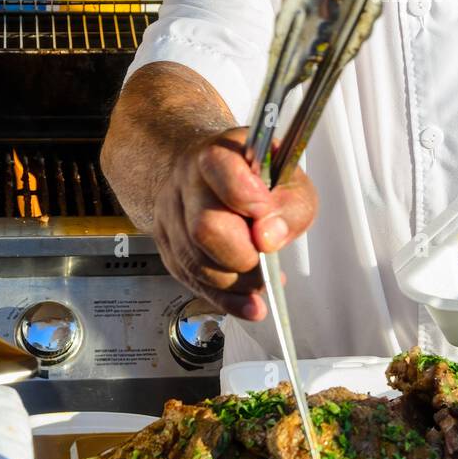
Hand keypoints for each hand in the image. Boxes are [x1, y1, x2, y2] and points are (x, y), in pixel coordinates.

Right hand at [152, 126, 317, 321]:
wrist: (216, 178)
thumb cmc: (258, 180)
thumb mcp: (290, 182)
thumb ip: (290, 207)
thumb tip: (270, 238)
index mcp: (219, 154)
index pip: (222, 172)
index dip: (249, 200)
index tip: (269, 221)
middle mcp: (187, 181)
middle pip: (205, 227)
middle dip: (243, 256)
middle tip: (266, 261)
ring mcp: (171, 214)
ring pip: (195, 261)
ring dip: (235, 282)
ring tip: (262, 281)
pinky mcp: (167, 246)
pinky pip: (191, 281)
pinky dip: (225, 299)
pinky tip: (249, 304)